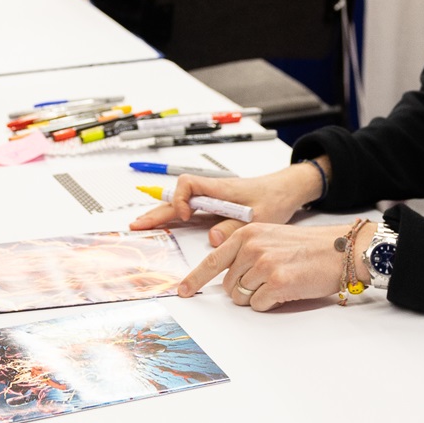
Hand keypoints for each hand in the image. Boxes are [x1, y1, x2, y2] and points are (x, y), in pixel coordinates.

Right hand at [128, 163, 319, 241]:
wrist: (286, 191)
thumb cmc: (274, 198)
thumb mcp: (258, 216)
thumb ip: (234, 226)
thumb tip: (212, 237)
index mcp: (219, 189)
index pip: (188, 185)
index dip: (180, 200)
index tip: (185, 215)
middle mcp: (212, 193)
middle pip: (176, 197)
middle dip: (157, 211)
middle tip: (137, 225)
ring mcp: (212, 201)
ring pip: (180, 205)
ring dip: (162, 214)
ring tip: (142, 225)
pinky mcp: (216, 208)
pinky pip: (190, 212)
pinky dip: (175, 218)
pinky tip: (165, 225)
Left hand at [178, 220, 372, 310]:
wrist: (340, 249)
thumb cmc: (307, 246)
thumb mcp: (269, 237)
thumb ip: (245, 250)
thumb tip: (228, 277)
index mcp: (246, 233)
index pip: (212, 260)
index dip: (195, 279)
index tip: (182, 291)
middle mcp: (251, 247)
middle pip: (228, 285)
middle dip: (243, 289)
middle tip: (268, 279)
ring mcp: (263, 264)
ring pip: (241, 297)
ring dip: (257, 296)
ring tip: (279, 282)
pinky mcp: (277, 282)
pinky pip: (258, 305)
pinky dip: (270, 303)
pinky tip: (286, 290)